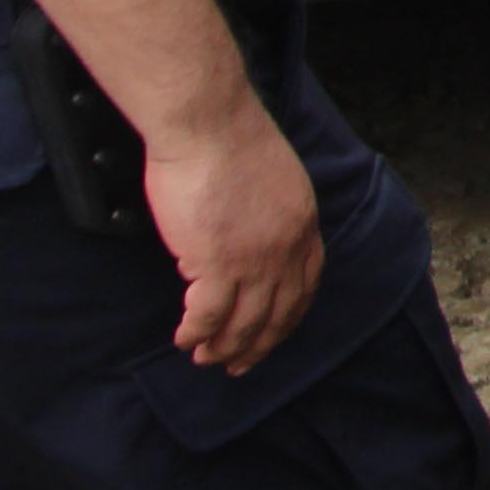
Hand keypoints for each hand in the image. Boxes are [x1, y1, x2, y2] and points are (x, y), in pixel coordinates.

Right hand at [147, 103, 326, 372]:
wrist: (208, 123)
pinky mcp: (216, 263)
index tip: (273, 333)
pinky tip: (184, 339)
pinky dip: (195, 332)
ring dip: (223, 346)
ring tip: (205, 358)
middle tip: (239, 365)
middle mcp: (286, 248)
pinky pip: (207, 315)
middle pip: (278, 313)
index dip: (288, 316)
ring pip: (243, 322)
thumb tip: (254, 236)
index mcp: (304, 224)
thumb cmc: (229, 141)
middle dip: (258, 345)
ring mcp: (254, 260)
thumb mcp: (273, 179)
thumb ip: (271, 213)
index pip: (304, 285)